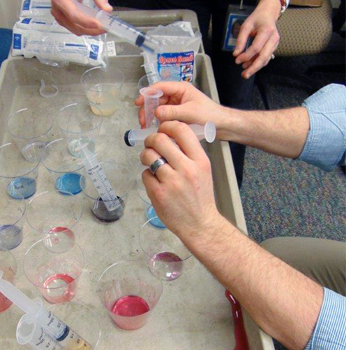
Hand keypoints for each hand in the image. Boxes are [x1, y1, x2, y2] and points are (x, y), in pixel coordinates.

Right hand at [51, 0, 112, 35]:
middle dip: (91, 30)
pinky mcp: (63, 19)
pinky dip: (86, 29)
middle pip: (75, 26)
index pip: (74, 16)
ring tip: (103, 28)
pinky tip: (96, 26)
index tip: (101, 25)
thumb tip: (108, 10)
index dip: (88, 22)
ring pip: (75, 30)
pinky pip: (75, 28)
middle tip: (106, 28)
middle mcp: (56, 10)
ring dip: (90, 31)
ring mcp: (59, 16)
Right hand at [134, 81, 230, 128]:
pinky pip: (164, 115)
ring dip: (152, 116)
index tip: (138, 103)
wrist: (222, 125)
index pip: (159, 87)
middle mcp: (177, 94)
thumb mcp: (190, 113)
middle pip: (156, 98)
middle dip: (147, 108)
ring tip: (147, 126)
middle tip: (142, 121)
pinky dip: (158, 121)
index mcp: (181, 88)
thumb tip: (155, 112)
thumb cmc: (209, 115)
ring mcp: (177, 104)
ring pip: (159, 108)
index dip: (147, 94)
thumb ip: (173, 112)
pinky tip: (155, 128)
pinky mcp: (178, 114)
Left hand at [140, 121, 221, 239]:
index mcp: (200, 161)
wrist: (200, 223)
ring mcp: (171, 182)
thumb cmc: (201, 197)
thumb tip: (169, 137)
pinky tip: (155, 181)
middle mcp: (186, 169)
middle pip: (160, 140)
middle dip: (151, 140)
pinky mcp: (158, 194)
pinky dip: (148, 176)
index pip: (182, 131)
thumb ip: (189, 154)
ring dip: (146, 156)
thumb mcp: (204, 170)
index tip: (163, 130)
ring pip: (148, 156)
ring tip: (150, 162)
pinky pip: (145, 174)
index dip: (167, 126)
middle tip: (151, 145)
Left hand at [233, 0, 281, 78]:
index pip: (256, 47)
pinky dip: (258, 63)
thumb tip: (236, 54)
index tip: (236, 60)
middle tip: (244, 75)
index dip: (246, 55)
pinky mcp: (274, 48)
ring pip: (266, 59)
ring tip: (245, 71)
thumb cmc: (256, 19)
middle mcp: (274, 38)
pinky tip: (250, 65)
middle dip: (253, 67)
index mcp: (267, 30)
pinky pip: (266, 58)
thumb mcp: (246, 25)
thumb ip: (241, 40)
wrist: (269, 14)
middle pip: (264, 57)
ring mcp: (275, 44)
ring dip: (255, 67)